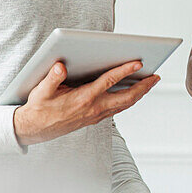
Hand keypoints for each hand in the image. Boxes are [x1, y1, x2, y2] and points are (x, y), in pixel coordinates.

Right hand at [13, 60, 159, 146]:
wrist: (34, 130)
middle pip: (126, 97)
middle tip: (157, 76)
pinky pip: (118, 108)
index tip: (138, 62)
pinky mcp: (95, 118)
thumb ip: (52, 78)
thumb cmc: (38, 108)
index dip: (125, 71)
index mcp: (84, 98)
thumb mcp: (41, 92)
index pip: (109, 82)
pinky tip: (133, 92)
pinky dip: (129, 99)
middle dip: (144, 87)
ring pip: (124, 104)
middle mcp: (94, 108)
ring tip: (151, 82)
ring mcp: (96, 115)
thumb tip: (60, 66)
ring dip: (139, 93)